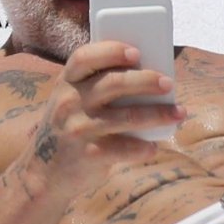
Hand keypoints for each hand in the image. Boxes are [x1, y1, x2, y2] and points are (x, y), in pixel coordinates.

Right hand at [30, 39, 185, 187]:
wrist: (44, 172)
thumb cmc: (71, 127)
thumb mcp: (71, 101)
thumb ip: (96, 87)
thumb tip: (149, 75)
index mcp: (66, 83)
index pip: (84, 57)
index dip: (111, 51)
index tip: (136, 52)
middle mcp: (69, 102)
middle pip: (113, 83)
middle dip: (146, 81)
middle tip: (168, 83)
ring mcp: (79, 129)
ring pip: (127, 117)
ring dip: (158, 114)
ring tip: (179, 113)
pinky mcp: (89, 154)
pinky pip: (125, 148)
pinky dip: (143, 147)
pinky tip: (153, 146)